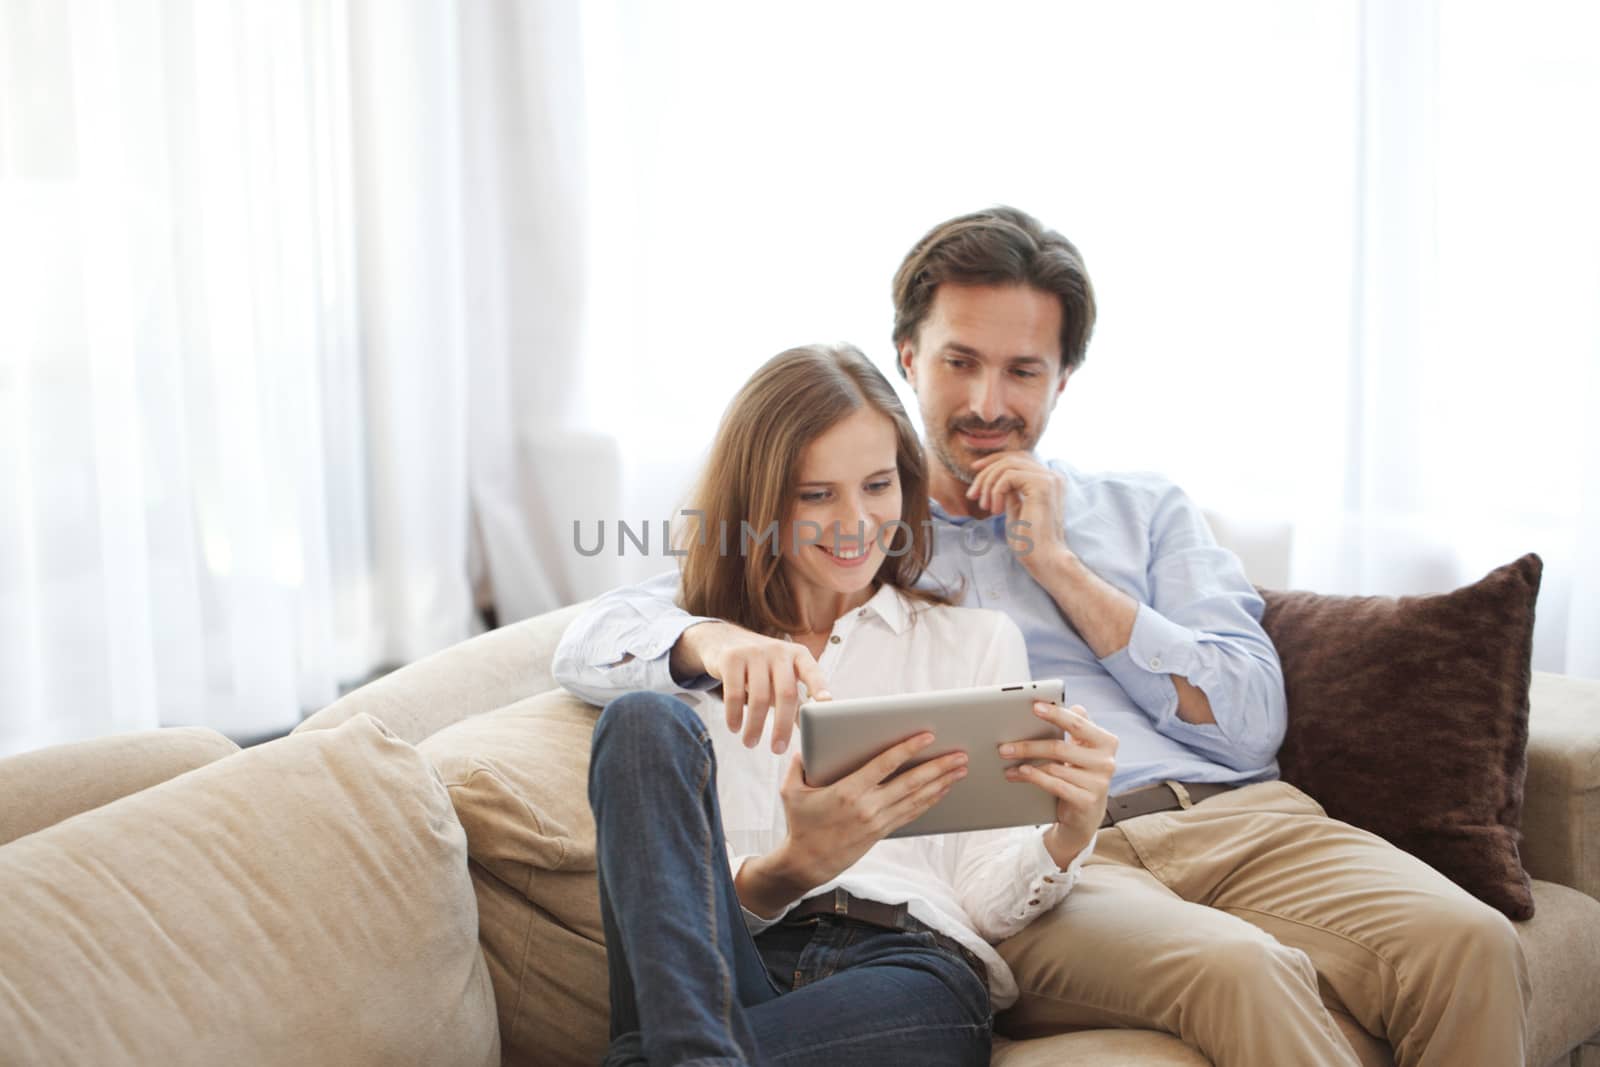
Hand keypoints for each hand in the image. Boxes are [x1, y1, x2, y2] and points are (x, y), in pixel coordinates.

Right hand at [673, 621, 830, 752]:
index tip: (826, 704)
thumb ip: (799, 701)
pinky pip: (733, 693)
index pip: (813, 672)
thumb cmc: (763, 667)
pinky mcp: (732, 658)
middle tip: (778, 749)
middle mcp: (779, 651)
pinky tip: (734, 728)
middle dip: (782, 726)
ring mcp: (754, 652)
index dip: (820, 687)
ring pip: (759, 697)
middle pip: (786, 693)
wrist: (725, 640)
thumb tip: (814, 731)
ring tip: (750, 743)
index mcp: (798, 655)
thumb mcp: (783, 678)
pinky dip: (734, 715)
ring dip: (754, 726)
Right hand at [775, 733, 968, 888]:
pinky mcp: (882, 832)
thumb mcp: (791, 791)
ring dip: (941, 783)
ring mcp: (878, 821)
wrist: (807, 863)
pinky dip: (930, 801)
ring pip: (917, 799)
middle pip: (911, 783)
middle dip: (938, 767)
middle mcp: (868, 806)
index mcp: (848, 791)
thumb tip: (805, 747)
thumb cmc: (800, 824)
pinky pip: (912, 813)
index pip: (885, 765)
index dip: (908, 749)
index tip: (927, 736)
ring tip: (960, 769)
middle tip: (960, 754)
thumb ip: (798, 766)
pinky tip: (943, 790)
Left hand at [966, 452, 1068, 576]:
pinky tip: (996, 511)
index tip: (974, 471)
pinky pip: (1008, 476)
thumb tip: (995, 478)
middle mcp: (1051, 476)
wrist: (1043, 559)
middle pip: (1011, 457)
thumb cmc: (1029, 541)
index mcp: (1047, 481)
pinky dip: (995, 491)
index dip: (993, 461)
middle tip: (972, 494)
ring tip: (984, 506)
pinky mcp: (1042, 484)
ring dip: (988, 484)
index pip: (1018, 458)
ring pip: (1007, 465)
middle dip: (986, 472)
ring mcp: (1049, 478)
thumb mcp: (1015, 510)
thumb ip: (1009, 492)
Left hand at [999, 701, 1116, 866]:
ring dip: (1025, 764)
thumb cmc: (1080, 774)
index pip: (1077, 723)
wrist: (1086, 815)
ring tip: (1007, 762)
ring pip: (1053, 767)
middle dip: (1028, 745)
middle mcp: (1106, 761)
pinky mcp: (1087, 801)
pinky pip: (1055, 785)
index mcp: (1106, 741)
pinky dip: (1034, 777)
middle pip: (1060, 747)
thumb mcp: (1082, 749)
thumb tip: (1073, 704)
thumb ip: (1078, 727)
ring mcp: (1098, 783)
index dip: (1055, 713)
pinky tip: (1020, 773)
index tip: (1034, 706)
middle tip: (1004, 746)